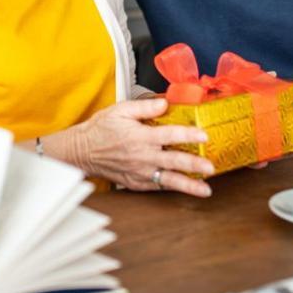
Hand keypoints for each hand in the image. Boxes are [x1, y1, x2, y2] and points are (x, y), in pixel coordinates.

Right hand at [61, 98, 213, 196]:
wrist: (82, 151)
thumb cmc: (100, 129)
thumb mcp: (120, 110)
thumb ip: (145, 106)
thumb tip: (165, 103)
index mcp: (140, 136)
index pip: (169, 135)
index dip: (188, 134)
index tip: (204, 135)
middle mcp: (142, 157)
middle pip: (173, 161)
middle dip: (194, 165)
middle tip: (211, 167)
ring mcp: (140, 172)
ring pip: (168, 181)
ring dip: (188, 185)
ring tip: (205, 190)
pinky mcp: (136, 183)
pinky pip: (157, 187)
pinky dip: (172, 189)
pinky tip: (186, 190)